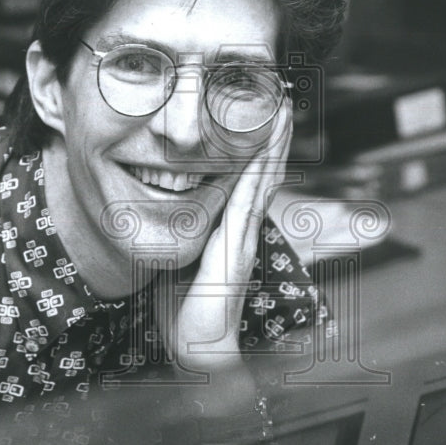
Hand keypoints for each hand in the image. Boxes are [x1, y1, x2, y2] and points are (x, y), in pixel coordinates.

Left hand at [156, 103, 292, 375]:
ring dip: (273, 143)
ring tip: (280, 107)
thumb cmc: (185, 311)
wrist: (196, 349)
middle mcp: (244, 228)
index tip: (266, 113)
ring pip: (262, 178)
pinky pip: (249, 199)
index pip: (250, 177)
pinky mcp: (236, 247)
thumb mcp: (183, 263)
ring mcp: (244, 236)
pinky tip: (262, 147)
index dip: (261, 146)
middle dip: (274, 134)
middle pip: (264, 171)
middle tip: (280, 95)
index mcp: (232, 229)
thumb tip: (166, 212)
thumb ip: (185, 238)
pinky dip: (258, 169)